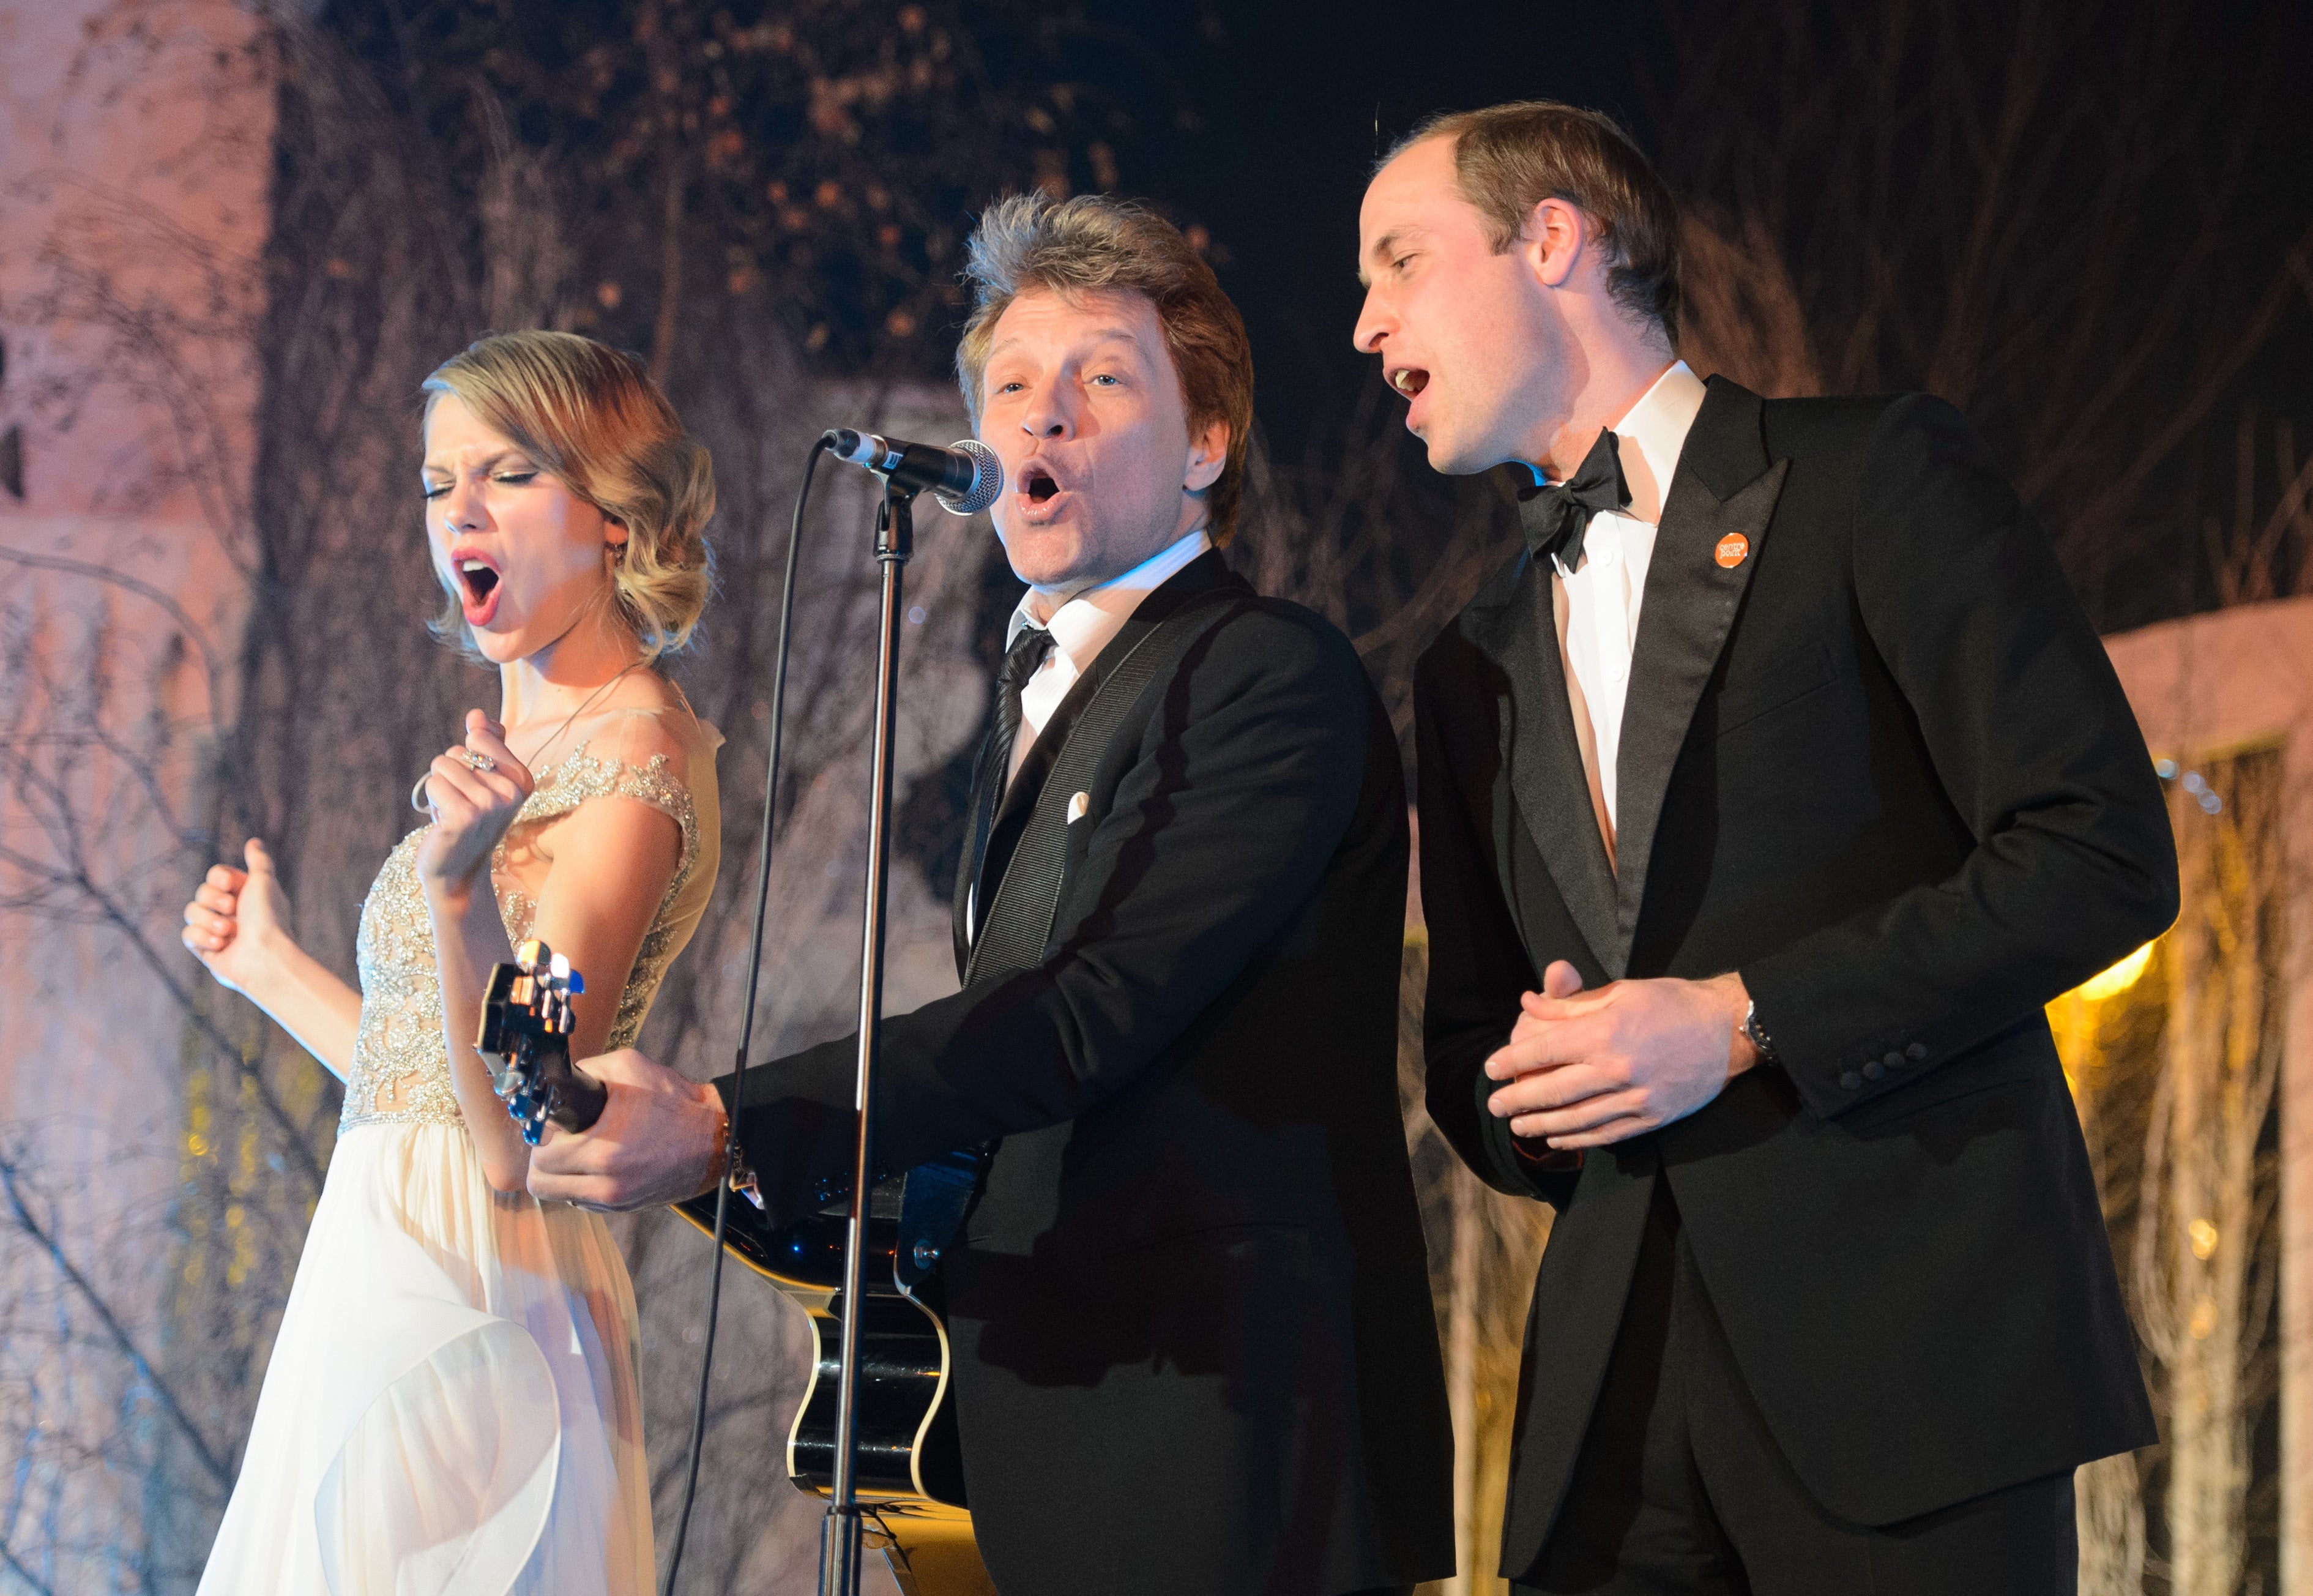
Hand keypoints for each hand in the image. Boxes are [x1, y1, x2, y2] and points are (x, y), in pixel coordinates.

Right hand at [182, 838, 293, 994]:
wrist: (264, 957)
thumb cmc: (268, 918)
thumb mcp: (264, 881)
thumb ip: (258, 860)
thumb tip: (254, 842)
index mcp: (245, 895)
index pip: (215, 875)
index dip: (218, 878)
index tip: (230, 885)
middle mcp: (231, 912)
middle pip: (201, 892)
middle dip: (213, 900)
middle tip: (232, 910)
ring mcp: (217, 931)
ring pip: (191, 912)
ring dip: (209, 920)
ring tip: (229, 933)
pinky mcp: (206, 950)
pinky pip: (187, 935)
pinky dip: (202, 938)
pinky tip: (220, 945)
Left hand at [414, 710, 533, 896]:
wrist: (457, 869)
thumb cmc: (469, 820)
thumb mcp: (483, 780)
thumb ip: (486, 745)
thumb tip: (476, 715)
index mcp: (522, 780)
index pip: (480, 737)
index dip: (467, 757)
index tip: (475, 785)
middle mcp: (511, 792)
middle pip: (457, 751)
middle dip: (451, 774)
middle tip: (462, 803)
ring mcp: (490, 805)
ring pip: (442, 765)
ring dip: (440, 788)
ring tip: (452, 812)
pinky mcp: (465, 817)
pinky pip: (433, 784)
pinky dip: (432, 800)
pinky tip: (443, 821)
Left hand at [526, 1049, 726, 1209]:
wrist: (715, 1138)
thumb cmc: (675, 1101)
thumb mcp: (630, 1067)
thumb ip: (587, 1070)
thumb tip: (558, 1081)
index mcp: (604, 1150)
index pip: (541, 1156)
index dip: (543, 1134)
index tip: (554, 1123)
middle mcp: (606, 1183)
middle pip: (540, 1181)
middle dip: (546, 1156)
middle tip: (562, 1137)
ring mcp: (615, 1201)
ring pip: (557, 1195)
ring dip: (559, 1174)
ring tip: (577, 1152)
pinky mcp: (623, 1208)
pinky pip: (582, 1201)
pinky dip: (581, 1184)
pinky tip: (598, 1164)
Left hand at [1483, 961, 1756, 1149]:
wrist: (1728, 1029)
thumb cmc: (1671, 1002)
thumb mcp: (1620, 992)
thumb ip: (1570, 1004)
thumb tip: (1528, 1003)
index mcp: (1605, 1032)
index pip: (1542, 1051)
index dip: (1510, 1060)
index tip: (1491, 1068)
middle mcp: (1616, 1069)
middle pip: (1552, 1091)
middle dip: (1516, 1099)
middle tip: (1493, 1105)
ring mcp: (1636, 1099)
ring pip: (1576, 1119)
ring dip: (1541, 1125)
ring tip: (1518, 1125)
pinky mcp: (1652, 1118)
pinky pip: (1606, 1135)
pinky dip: (1577, 1140)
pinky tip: (1557, 1139)